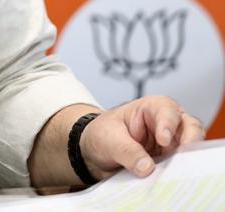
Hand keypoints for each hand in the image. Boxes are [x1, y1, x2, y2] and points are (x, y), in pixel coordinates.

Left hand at [80, 96, 205, 178]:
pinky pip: (182, 166)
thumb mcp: (108, 139)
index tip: (164, 140)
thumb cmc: (102, 135)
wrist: (95, 152)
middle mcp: (166, 123)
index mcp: (150, 108)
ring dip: (185, 159)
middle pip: (189, 127)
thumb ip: (127, 151)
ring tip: (175, 171)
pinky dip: (179, 171)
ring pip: (191, 149)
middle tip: (181, 158)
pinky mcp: (171, 160)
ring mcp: (172, 143)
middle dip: (189, 141)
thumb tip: (147, 167)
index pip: (167, 110)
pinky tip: (171, 178)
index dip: (168, 124)